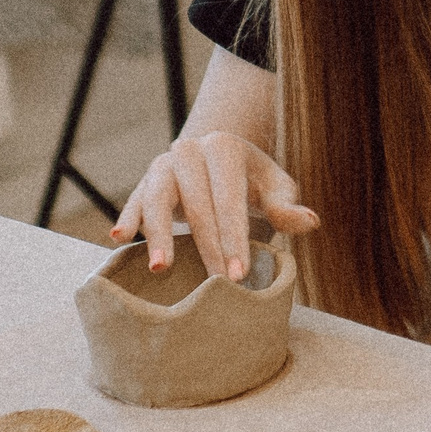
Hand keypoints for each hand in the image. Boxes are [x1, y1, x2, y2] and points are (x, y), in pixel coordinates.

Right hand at [110, 130, 319, 281]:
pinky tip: (119, 238)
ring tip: (160, 268)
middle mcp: (189, 151)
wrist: (215, 158)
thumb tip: (311, 222)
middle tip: (216, 283)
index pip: (230, 198)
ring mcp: (163, 165)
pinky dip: (128, 218)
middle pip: (197, 204)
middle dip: (207, 246)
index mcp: (225, 148)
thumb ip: (288, 206)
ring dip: (157, 235)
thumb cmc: (251, 180)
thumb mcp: (275, 186)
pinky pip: (134, 201)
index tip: (239, 274)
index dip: (234, 237)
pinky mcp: (143, 183)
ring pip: (157, 199)